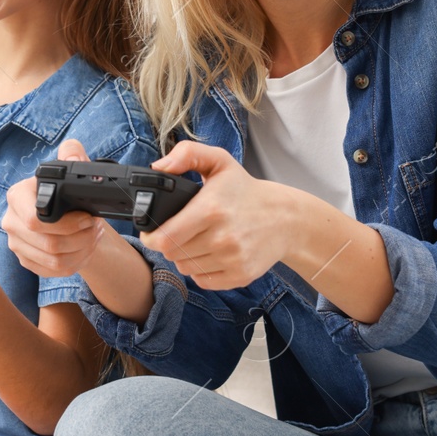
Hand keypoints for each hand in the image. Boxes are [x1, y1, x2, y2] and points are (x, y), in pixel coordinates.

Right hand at [1, 139, 106, 278]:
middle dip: (81, 238)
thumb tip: (72, 156)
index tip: (87, 217)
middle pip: (48, 244)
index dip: (66, 223)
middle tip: (96, 227)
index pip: (33, 219)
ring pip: (54, 260)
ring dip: (82, 250)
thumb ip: (73, 154)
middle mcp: (11, 221)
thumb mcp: (72, 169)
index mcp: (17, 196)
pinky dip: (76, 262)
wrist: (63, 214)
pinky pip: (54, 271)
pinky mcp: (27, 261)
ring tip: (94, 236)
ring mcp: (17, 244)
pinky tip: (85, 248)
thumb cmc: (66, 191)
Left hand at [139, 141, 294, 290]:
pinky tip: (209, 254)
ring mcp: (232, 259)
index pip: (164, 238)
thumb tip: (159, 168)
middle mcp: (222, 238)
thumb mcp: (219, 161)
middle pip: (172, 254)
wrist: (285, 218)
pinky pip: (203, 280)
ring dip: (184, 257)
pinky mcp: (240, 275)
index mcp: (211, 209)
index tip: (152, 232)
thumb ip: (187, 154)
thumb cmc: (245, 190)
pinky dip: (200, 270)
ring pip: (186, 268)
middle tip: (178, 232)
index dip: (151, 237)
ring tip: (196, 240)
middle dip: (169, 244)